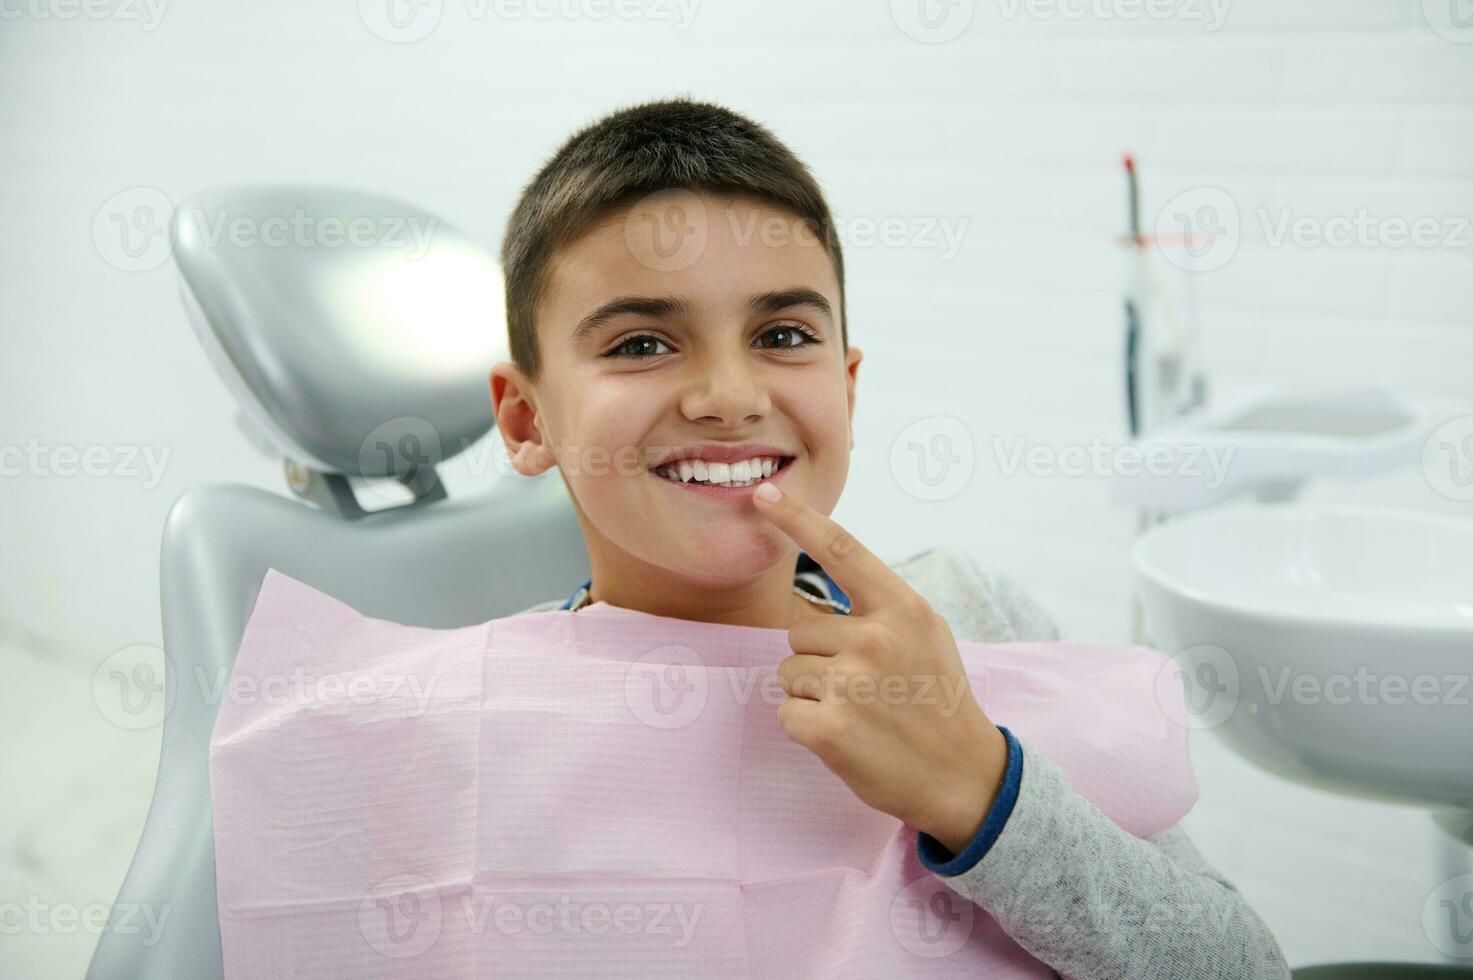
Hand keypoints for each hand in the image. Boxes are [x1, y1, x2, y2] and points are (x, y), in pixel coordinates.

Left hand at [751, 481, 1008, 854]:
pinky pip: (786, 711)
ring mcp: (850, 684)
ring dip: (812, 693)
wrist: (964, 776)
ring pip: (788, 671)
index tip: (763, 495)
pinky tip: (846, 737)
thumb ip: (877, 608)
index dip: (797, 519)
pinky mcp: (828, 728)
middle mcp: (874, 639)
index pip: (840, 550)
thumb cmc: (938, 700)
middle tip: (864, 685)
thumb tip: (814, 586)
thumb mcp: (925, 635)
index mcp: (901, 608)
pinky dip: (806, 727)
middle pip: (799, 627)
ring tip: (859, 712)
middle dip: (818, 655)